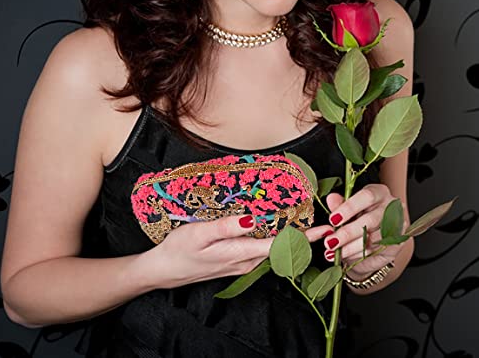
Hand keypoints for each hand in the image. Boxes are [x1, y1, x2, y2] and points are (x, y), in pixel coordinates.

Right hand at [152, 215, 332, 287]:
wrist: (165, 270)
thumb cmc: (180, 250)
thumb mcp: (199, 234)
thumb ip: (226, 227)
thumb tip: (252, 220)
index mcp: (240, 253)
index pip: (280, 246)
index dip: (303, 238)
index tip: (323, 230)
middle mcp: (246, 261)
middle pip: (280, 248)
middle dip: (301, 236)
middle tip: (317, 219)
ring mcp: (241, 263)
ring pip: (272, 250)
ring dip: (288, 237)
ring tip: (301, 219)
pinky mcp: (235, 261)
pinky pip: (261, 250)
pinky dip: (273, 240)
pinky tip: (272, 227)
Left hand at [312, 184, 407, 277]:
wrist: (376, 238)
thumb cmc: (359, 217)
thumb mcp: (348, 209)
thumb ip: (340, 204)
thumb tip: (331, 199)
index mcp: (379, 192)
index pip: (367, 196)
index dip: (349, 208)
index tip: (333, 219)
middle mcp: (391, 207)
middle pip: (370, 220)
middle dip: (347, 233)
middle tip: (330, 242)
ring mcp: (397, 225)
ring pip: (374, 238)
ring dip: (351, 247)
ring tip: (335, 252)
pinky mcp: (398, 242)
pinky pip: (377, 250)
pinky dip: (359, 254)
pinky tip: (346, 256)